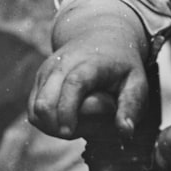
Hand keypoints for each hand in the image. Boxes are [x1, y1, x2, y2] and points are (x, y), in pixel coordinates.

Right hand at [27, 38, 148, 138]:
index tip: (67, 132)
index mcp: (91, 62)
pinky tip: (71, 116)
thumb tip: (125, 132)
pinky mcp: (39, 80)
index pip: (74, 84)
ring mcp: (47, 71)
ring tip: (84, 118)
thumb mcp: (136, 80)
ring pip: (36, 111)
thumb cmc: (121, 65)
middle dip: (62, 125)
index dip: (67, 110)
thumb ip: (132, 104)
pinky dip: (49, 122)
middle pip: (46, 103)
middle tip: (91, 125)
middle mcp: (64, 64)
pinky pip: (34, 113)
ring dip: (56, 126)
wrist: (102, 38)